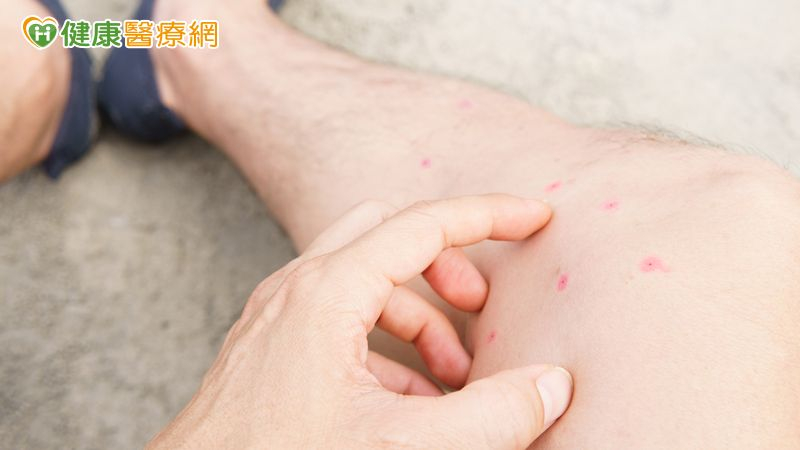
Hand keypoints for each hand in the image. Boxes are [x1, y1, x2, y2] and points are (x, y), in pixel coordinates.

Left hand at [148, 195, 572, 448]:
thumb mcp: (403, 445)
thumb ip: (492, 416)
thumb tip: (552, 385)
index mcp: (327, 291)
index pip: (425, 224)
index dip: (489, 216)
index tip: (534, 219)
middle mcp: (296, 289)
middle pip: (388, 235)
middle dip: (445, 264)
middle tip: (478, 308)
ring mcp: (277, 317)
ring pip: (363, 281)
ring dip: (417, 314)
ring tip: (452, 377)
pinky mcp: (270, 348)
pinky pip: (338, 321)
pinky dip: (383, 344)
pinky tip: (406, 401)